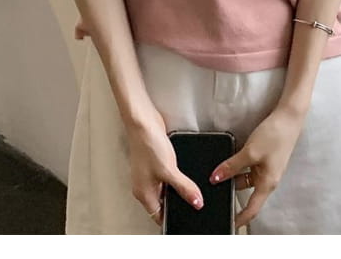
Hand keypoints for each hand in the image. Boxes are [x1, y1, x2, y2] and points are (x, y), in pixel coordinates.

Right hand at [125, 107, 203, 226]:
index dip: (172, 218)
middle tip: (192, 201)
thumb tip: (196, 202)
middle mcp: (145, 185)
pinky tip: (183, 170)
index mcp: (144, 194)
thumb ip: (184, 188)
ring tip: (189, 185)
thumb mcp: (169, 170)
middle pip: (163, 202)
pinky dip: (176, 175)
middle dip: (177, 202)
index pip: (159, 216)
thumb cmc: (148, 145)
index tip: (187, 217)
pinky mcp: (155, 161)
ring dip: (177, 187)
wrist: (143, 121)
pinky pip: (167, 174)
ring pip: (166, 188)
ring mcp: (150, 173)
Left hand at [209, 106, 305, 229]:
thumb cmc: (274, 136)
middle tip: (213, 193)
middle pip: (246, 193)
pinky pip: (248, 167)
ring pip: (245, 178)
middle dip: (231, 192)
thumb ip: (232, 166)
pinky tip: (228, 160)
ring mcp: (266, 168)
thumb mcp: (250, 152)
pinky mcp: (265, 157)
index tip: (227, 225)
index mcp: (267, 184)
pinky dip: (238, 166)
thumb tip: (215, 178)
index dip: (240, 219)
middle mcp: (267, 179)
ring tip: (216, 173)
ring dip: (233, 176)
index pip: (252, 209)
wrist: (289, 117)